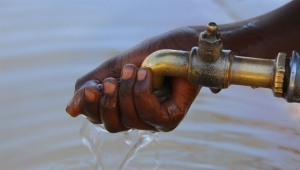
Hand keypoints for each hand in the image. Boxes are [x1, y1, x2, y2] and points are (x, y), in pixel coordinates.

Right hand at [65, 26, 201, 131]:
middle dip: (109, 101)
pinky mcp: (169, 119)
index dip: (90, 106)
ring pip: (130, 119)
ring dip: (128, 91)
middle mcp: (135, 118)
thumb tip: (69, 111)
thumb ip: (90, 88)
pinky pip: (150, 115)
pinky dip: (143, 92)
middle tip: (113, 80)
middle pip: (111, 126)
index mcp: (120, 107)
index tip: (92, 87)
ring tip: (134, 70)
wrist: (174, 46)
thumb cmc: (146, 57)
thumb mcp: (112, 69)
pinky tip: (147, 75)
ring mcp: (152, 121)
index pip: (97, 118)